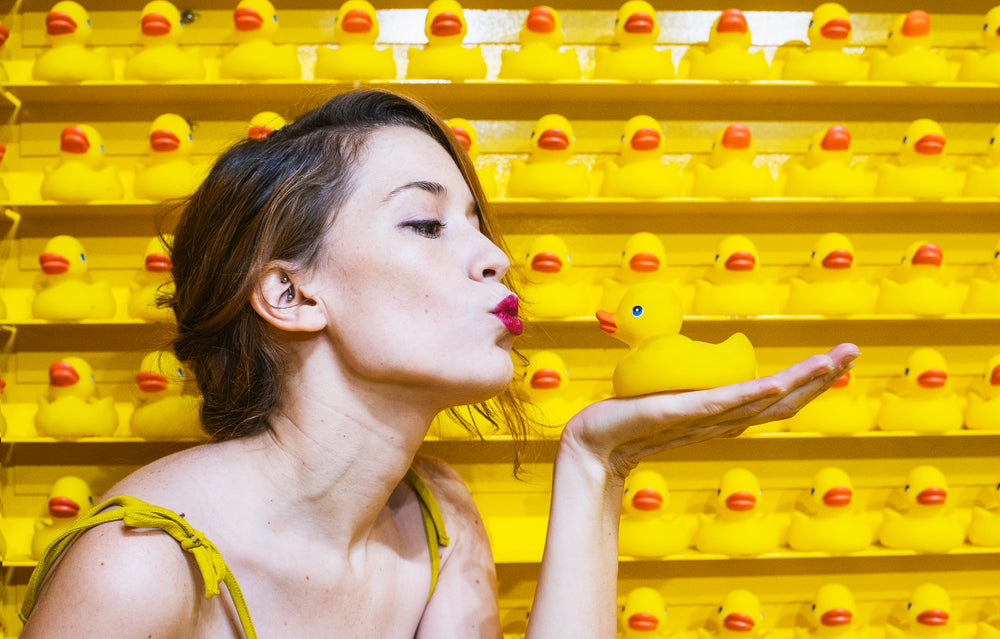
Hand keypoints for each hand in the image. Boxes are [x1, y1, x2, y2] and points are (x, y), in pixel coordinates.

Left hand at [560, 343, 859, 479]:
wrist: (592, 444)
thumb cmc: (626, 422)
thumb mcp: (668, 398)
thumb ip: (688, 391)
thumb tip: (698, 371)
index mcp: (722, 417)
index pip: (776, 399)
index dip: (810, 381)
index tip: (840, 358)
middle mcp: (721, 422)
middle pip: (783, 402)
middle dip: (820, 375)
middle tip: (853, 349)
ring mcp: (703, 419)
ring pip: (762, 401)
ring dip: (801, 380)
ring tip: (832, 360)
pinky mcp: (679, 414)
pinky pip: (721, 404)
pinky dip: (751, 394)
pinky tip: (776, 384)